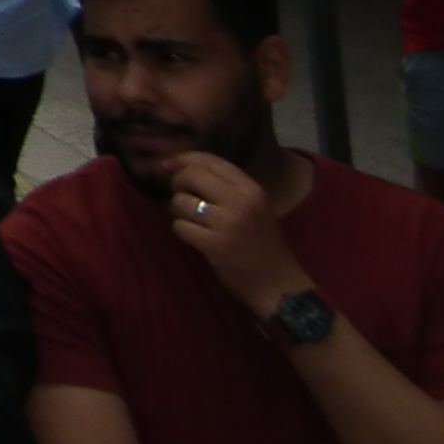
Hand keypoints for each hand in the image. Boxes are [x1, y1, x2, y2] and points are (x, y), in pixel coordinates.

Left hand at [168, 152, 309, 315]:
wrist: (278, 285)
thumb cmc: (263, 245)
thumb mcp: (254, 207)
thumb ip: (225, 187)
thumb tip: (182, 169)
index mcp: (251, 188)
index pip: (210, 160)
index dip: (182, 159)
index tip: (166, 165)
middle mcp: (240, 201)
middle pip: (190, 175)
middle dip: (176, 183)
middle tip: (180, 197)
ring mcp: (227, 223)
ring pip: (180, 201)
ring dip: (177, 211)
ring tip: (191, 222)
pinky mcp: (214, 245)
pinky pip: (179, 226)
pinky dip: (181, 231)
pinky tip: (193, 238)